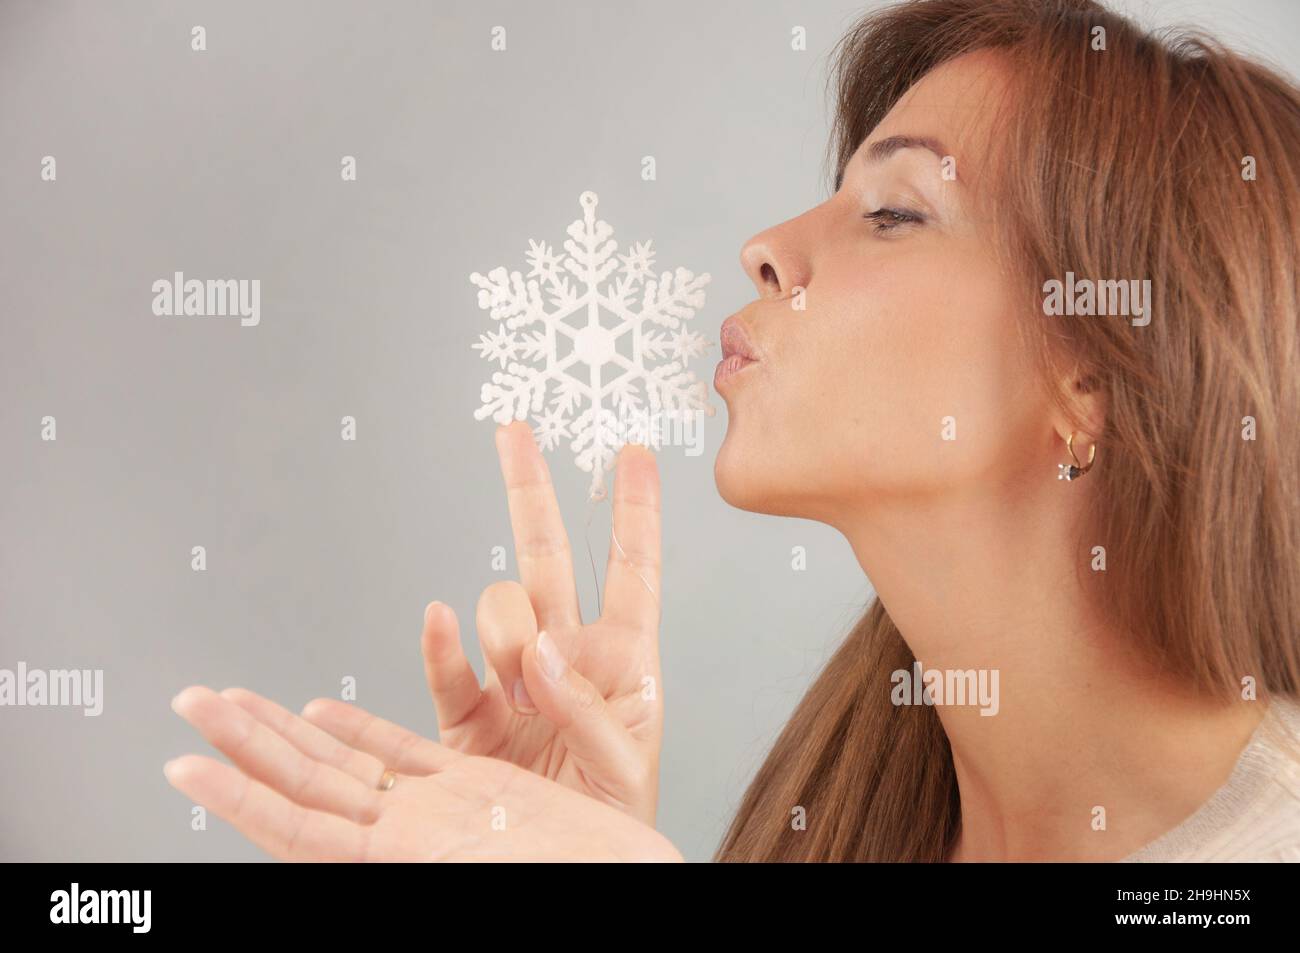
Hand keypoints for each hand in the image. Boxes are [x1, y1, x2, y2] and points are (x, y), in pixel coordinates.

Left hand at [165, 686, 680, 861]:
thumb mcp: (518, 872)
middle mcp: (411, 836)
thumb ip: (444, 852)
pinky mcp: (478, 790)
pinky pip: (403, 755)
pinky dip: (361, 732)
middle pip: (307, 786)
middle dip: (244, 744)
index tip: (186, 767)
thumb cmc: (594, 881)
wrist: (640, 881)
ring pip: (345, 766)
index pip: (302, 828)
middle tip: (191, 705)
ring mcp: (439, 812)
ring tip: (232, 702)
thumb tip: (389, 834)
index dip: (241, 797)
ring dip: (284, 734)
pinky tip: (324, 714)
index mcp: (413, 860)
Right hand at [421, 422, 663, 822]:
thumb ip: (592, 707)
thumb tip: (545, 651)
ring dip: (508, 632)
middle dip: (531, 491)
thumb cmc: (613, 818)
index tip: (633, 453)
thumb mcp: (628, 762)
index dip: (634, 511)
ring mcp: (512, 679)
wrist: (558, 864)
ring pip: (500, 608)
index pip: (632, 569)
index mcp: (623, 661)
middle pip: (547, 556)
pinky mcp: (467, 715)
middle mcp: (565, 655)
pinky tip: (439, 621)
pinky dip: (440, 643)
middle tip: (516, 433)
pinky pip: (448, 667)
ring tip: (524, 694)